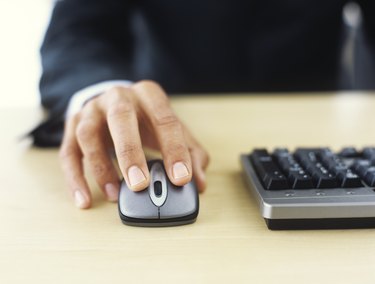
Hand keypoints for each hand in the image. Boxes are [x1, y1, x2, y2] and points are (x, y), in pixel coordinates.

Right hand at [59, 80, 209, 208]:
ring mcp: (92, 111)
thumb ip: (190, 153)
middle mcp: (118, 98)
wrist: (114, 101)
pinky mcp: (72, 127)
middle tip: (140, 185)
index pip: (164, 119)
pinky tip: (84, 199)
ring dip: (100, 167)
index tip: (181, 178)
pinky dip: (75, 178)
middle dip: (130, 152)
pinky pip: (68, 152)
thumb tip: (199, 183)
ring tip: (113, 194)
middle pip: (121, 118)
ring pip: (89, 135)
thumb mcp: (171, 130)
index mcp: (148, 95)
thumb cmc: (146, 120)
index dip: (174, 149)